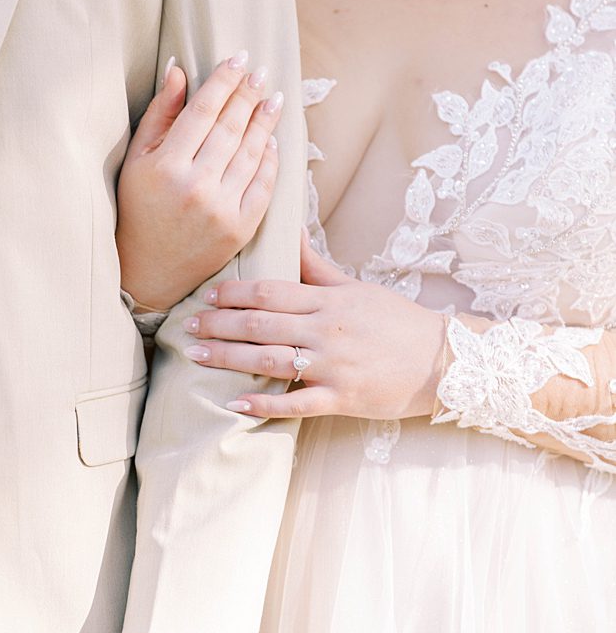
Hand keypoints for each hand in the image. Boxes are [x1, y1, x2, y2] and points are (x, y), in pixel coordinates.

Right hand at [116, 53, 283, 311]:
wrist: (147, 271)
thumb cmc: (137, 211)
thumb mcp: (136, 161)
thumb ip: (160, 115)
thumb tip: (179, 70)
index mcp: (165, 167)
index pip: (203, 111)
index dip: (223, 81)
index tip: (238, 59)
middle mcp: (195, 186)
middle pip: (231, 127)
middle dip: (248, 95)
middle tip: (261, 73)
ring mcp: (221, 209)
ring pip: (252, 153)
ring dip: (266, 122)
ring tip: (273, 99)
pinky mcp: (239, 229)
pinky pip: (263, 185)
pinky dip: (271, 160)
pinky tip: (272, 141)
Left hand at [186, 234, 446, 419]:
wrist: (444, 360)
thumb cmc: (393, 321)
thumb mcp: (354, 287)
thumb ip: (314, 264)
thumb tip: (287, 228)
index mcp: (329, 301)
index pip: (272, 291)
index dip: (235, 293)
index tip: (206, 295)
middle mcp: (327, 330)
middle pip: (263, 324)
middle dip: (220, 324)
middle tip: (186, 325)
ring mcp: (334, 365)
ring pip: (271, 360)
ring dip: (229, 358)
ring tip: (196, 355)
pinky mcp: (342, 398)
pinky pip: (297, 403)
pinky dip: (264, 404)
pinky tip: (234, 403)